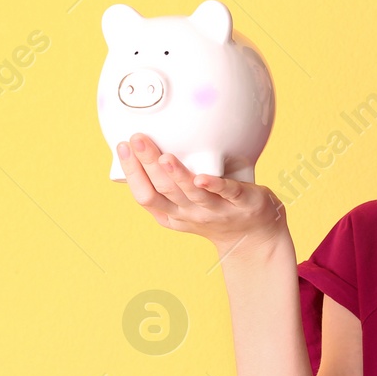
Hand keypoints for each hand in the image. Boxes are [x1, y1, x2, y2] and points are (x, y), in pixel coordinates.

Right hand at [116, 132, 286, 253]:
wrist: (254, 235)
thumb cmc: (214, 211)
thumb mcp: (184, 203)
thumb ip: (168, 181)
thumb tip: (146, 147)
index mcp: (172, 213)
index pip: (145, 195)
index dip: (132, 172)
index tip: (123, 146)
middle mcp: (190, 213)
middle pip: (164, 190)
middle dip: (147, 165)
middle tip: (137, 140)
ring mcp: (216, 210)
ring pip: (192, 193)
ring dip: (177, 175)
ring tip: (163, 157)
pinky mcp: (241, 203)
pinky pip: (226, 193)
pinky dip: (214, 185)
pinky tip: (202, 177)